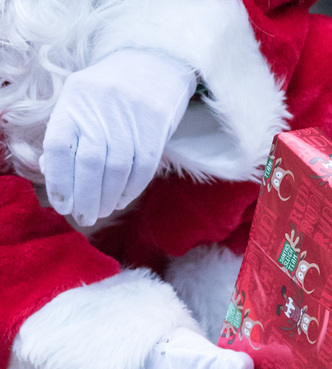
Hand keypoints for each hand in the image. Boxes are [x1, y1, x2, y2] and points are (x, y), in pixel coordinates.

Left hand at [40, 49, 196, 226]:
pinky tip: (121, 200)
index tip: (62, 204)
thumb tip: (51, 171)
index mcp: (75, 98)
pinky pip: (142, 168)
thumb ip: (67, 134)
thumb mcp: (81, 101)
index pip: (60, 145)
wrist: (155, 64)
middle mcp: (101, 108)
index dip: (59, 179)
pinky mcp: (156, 129)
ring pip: (117, 169)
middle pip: (90, 163)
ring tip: (102, 211)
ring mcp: (131, 118)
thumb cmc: (111, 91)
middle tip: (83, 217)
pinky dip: (130, 189)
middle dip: (85, 197)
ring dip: (108, 198)